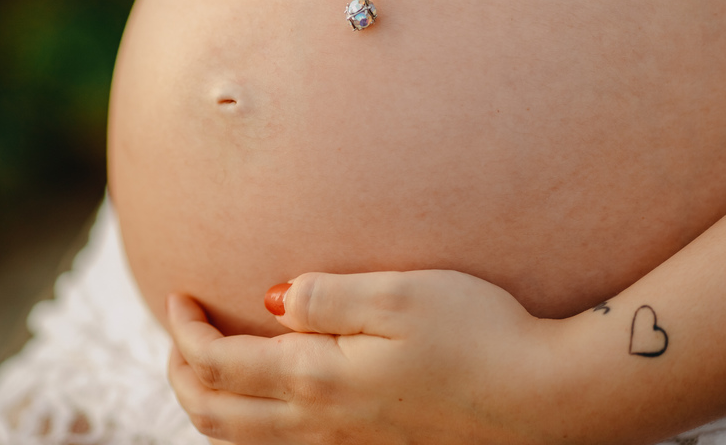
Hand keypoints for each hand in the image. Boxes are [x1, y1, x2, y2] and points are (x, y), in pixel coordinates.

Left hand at [166, 270, 567, 444]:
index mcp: (319, 379)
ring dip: (211, 403)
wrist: (547, 398)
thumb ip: (323, 296)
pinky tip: (273, 396)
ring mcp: (349, 444)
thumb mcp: (397, 295)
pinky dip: (253, 424)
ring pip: (247, 441)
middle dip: (182, 374)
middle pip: (217, 415)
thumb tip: (268, 300)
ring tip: (208, 365)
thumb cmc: (479, 333)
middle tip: (179, 330)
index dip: (185, 332)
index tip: (178, 295)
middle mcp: (323, 424)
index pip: (219, 365)